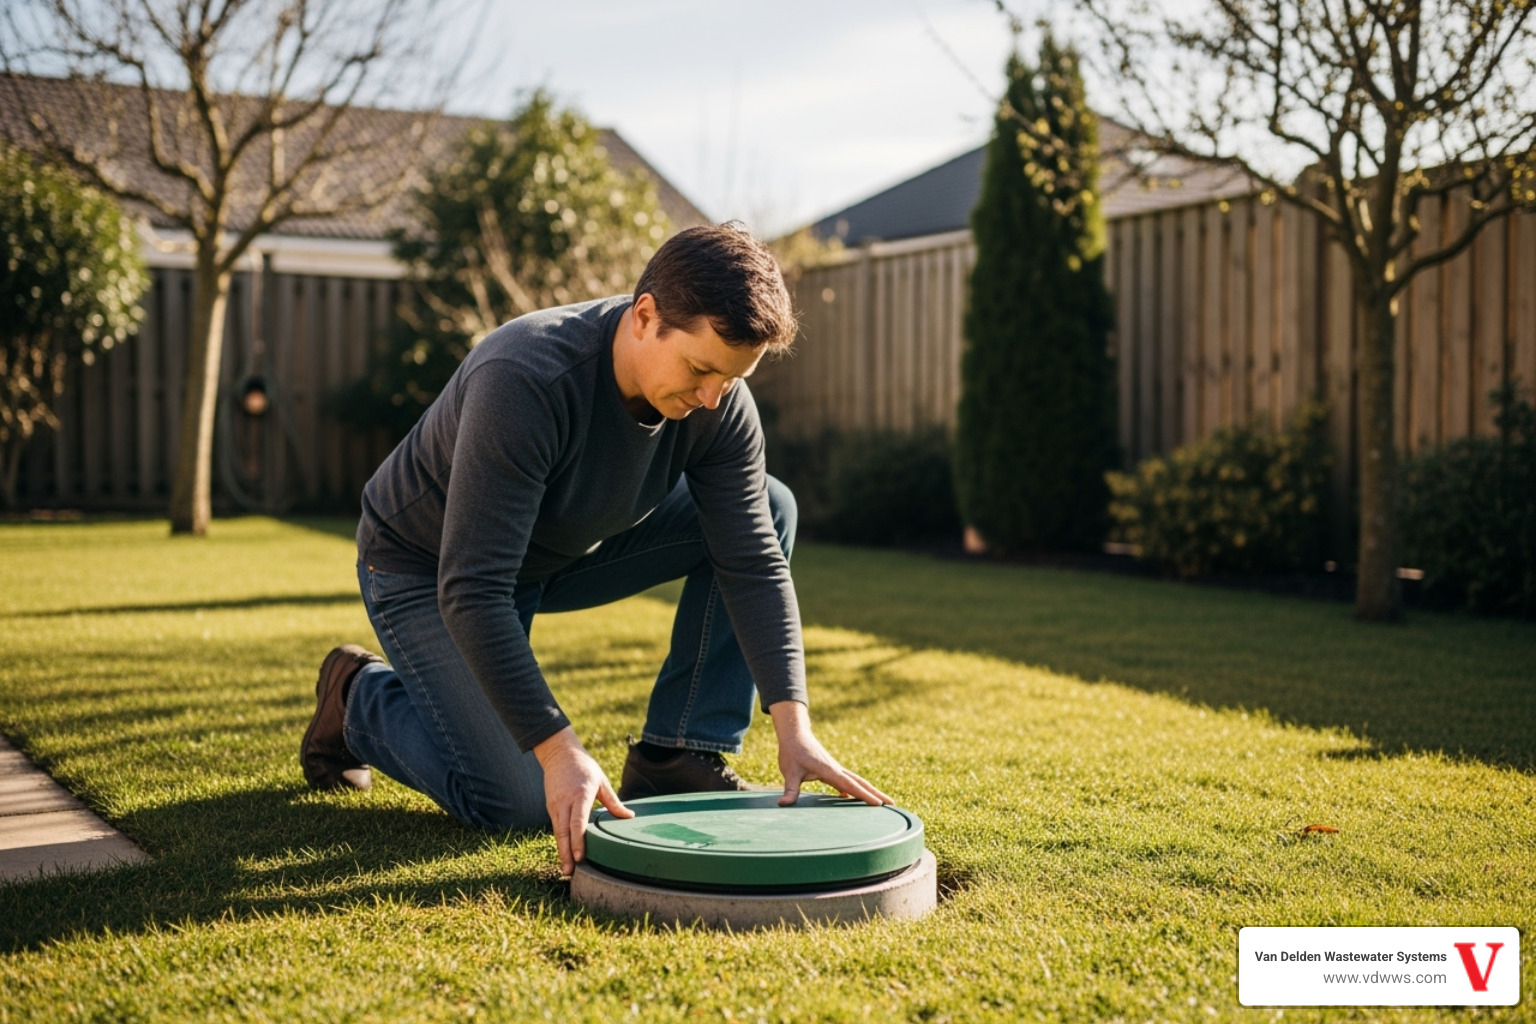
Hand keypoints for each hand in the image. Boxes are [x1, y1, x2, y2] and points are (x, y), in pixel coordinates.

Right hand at [532, 726, 631, 875]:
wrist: (559, 754)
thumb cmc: (584, 767)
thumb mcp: (601, 781)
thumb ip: (613, 802)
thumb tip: (630, 817)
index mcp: (581, 794)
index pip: (578, 821)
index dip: (578, 840)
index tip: (580, 856)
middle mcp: (565, 801)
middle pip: (564, 832)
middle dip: (567, 853)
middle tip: (570, 872)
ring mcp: (555, 805)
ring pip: (558, 832)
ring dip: (562, 851)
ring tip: (567, 870)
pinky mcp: (550, 807)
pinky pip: (556, 827)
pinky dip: (560, 842)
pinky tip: (565, 854)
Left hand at [768, 700, 890, 807]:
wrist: (794, 733)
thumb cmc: (792, 751)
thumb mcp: (789, 771)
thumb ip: (790, 789)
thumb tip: (783, 804)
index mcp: (829, 771)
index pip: (850, 786)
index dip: (864, 796)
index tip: (879, 805)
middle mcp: (836, 769)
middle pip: (861, 783)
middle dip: (876, 794)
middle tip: (893, 804)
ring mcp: (835, 768)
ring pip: (856, 781)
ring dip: (869, 791)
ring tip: (882, 802)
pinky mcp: (830, 769)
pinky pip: (846, 780)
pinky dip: (853, 788)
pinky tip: (850, 797)